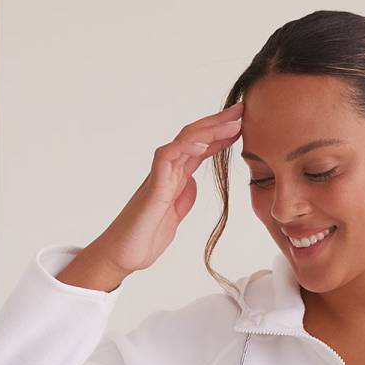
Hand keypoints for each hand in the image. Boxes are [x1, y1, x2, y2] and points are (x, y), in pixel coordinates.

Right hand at [84, 99, 245, 278]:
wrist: (122, 255)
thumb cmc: (143, 237)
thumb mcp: (174, 217)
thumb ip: (183, 198)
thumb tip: (192, 183)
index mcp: (175, 178)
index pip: (200, 149)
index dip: (220, 136)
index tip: (241, 125)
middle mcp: (167, 172)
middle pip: (195, 137)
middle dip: (218, 123)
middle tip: (242, 109)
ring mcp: (159, 177)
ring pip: (184, 141)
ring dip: (209, 130)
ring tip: (231, 122)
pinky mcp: (153, 187)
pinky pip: (167, 158)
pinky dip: (185, 147)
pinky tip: (204, 143)